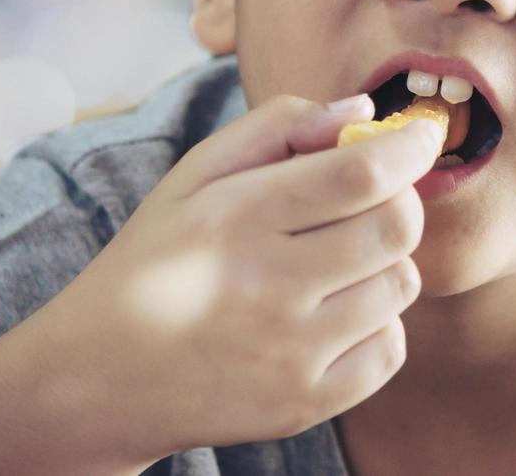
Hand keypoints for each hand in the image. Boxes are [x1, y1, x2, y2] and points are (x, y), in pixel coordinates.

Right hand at [40, 93, 443, 461]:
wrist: (96, 379)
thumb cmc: (156, 260)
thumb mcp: (192, 176)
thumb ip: (279, 127)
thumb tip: (365, 110)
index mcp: (236, 217)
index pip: (363, 173)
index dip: (409, 147)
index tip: (419, 136)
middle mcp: (265, 286)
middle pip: (396, 226)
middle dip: (399, 202)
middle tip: (370, 204)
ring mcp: (288, 353)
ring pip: (401, 284)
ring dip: (384, 264)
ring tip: (334, 266)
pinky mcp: (303, 405)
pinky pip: (392, 348)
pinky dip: (378, 323)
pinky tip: (332, 315)